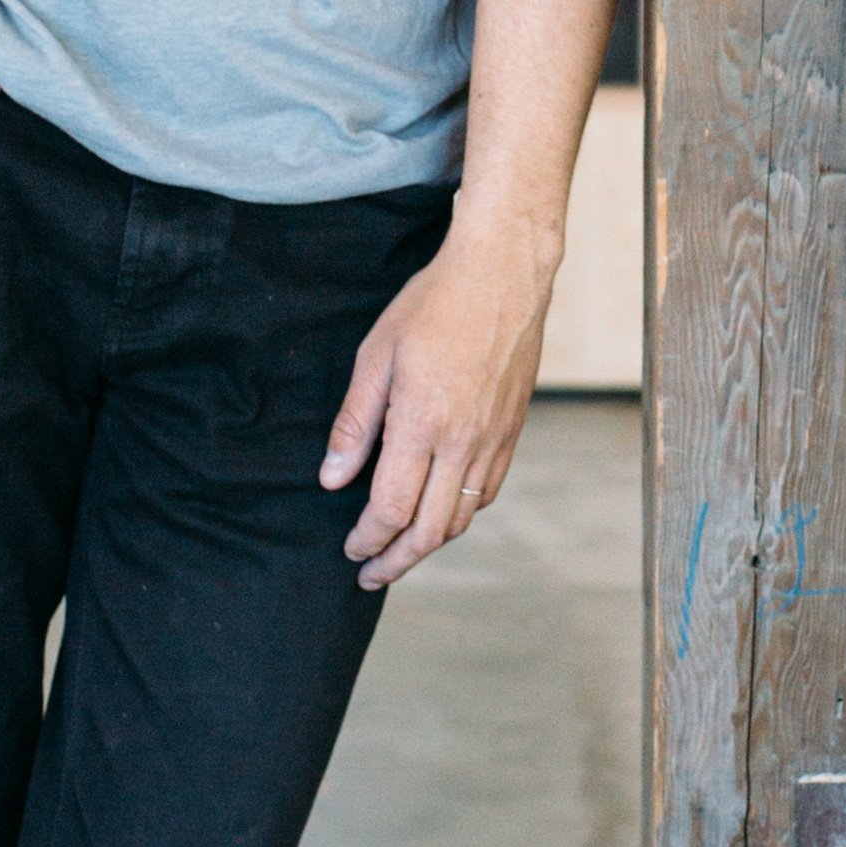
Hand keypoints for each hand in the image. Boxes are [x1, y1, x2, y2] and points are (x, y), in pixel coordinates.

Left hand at [319, 207, 560, 590]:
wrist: (503, 273)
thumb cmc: (434, 304)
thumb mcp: (376, 355)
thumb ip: (355, 423)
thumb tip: (332, 479)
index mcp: (423, 425)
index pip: (392, 509)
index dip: (368, 539)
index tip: (350, 550)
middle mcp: (464, 442)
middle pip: (432, 530)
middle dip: (397, 560)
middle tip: (371, 573)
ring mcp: (495, 438)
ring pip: (464, 517)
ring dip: (430, 543)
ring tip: (402, 550)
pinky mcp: (513, 429)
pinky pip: (488, 491)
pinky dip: (462, 514)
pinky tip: (442, 511)